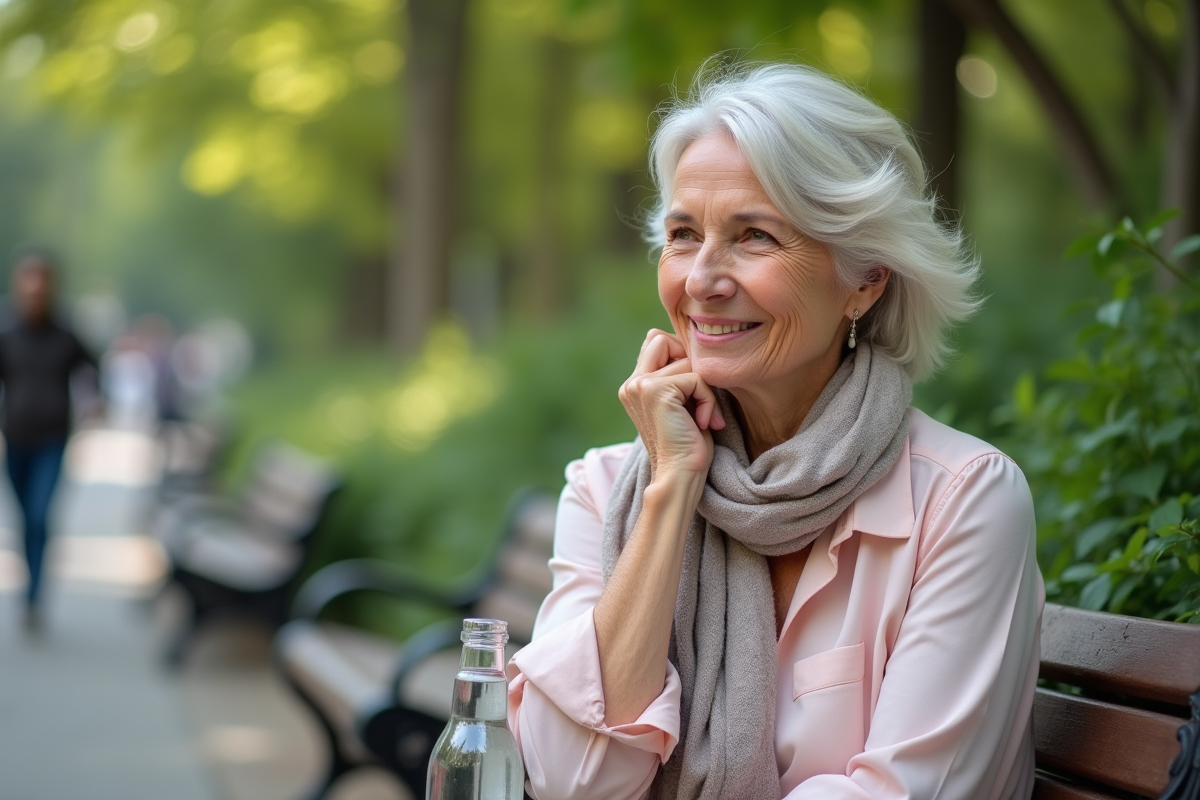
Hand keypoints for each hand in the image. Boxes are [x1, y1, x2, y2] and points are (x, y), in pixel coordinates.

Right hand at [618, 329, 725, 479]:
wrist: (680, 476)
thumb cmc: (688, 445)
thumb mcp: (682, 404)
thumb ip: (678, 376)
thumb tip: (687, 344)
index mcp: (634, 386)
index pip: (655, 342)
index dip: (680, 359)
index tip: (691, 394)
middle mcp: (631, 384)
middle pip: (663, 339)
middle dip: (688, 365)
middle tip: (695, 400)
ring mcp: (640, 385)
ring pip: (686, 360)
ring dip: (704, 389)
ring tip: (701, 417)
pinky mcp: (654, 390)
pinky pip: (696, 378)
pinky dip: (708, 401)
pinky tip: (701, 423)